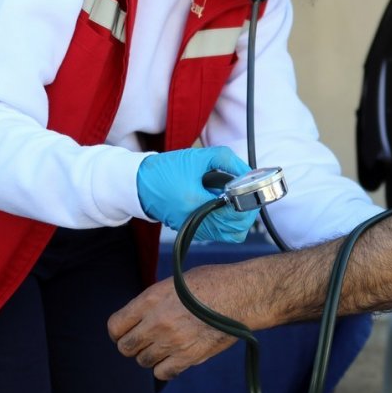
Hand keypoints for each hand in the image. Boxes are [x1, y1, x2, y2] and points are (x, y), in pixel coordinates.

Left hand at [109, 269, 241, 379]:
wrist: (243, 295)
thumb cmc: (214, 282)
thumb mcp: (176, 281)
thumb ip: (154, 300)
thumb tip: (142, 315)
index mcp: (151, 299)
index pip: (116, 325)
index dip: (118, 330)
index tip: (125, 331)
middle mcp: (157, 322)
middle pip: (126, 347)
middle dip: (132, 344)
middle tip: (144, 340)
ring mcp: (172, 342)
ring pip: (143, 361)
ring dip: (149, 355)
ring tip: (163, 346)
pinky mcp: (188, 357)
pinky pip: (163, 373)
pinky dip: (165, 367)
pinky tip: (174, 357)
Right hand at [136, 147, 258, 240]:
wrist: (141, 184)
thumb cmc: (167, 168)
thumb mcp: (200, 157)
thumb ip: (228, 161)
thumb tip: (249, 171)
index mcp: (197, 202)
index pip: (236, 211)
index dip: (249, 200)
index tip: (250, 187)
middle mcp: (196, 222)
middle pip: (238, 227)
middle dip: (248, 209)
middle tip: (247, 194)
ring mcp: (195, 230)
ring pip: (233, 235)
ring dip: (241, 218)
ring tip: (237, 200)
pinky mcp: (193, 232)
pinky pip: (221, 235)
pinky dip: (229, 224)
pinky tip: (225, 207)